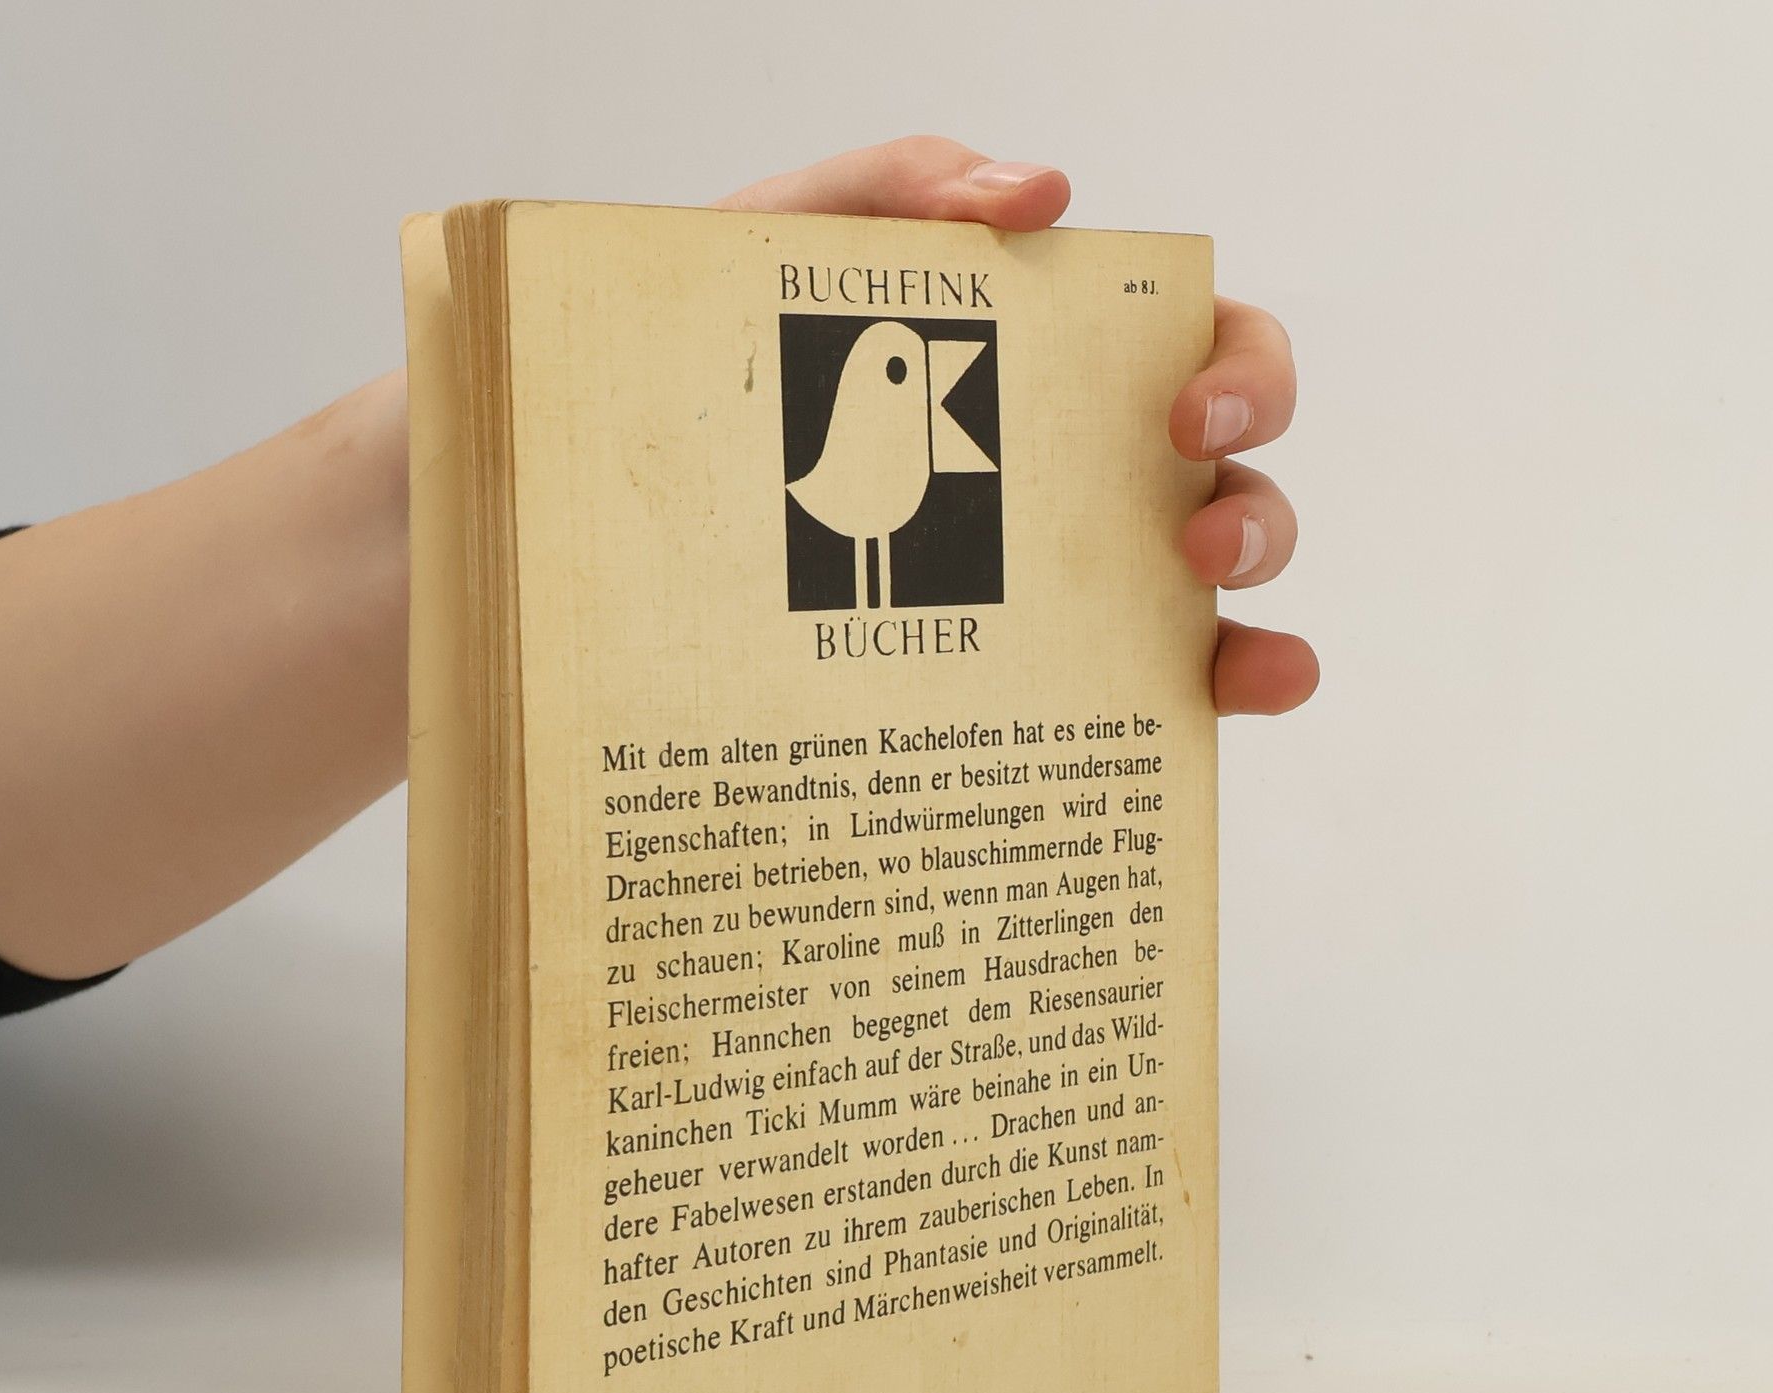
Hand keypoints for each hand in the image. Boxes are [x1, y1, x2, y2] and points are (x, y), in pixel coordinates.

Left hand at [719, 136, 1317, 715]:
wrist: (652, 469)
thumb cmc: (749, 355)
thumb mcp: (799, 244)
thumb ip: (902, 190)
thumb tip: (1037, 194)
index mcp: (1074, 367)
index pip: (1209, 347)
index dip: (1240, 373)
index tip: (1186, 417)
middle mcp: (1103, 471)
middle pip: (1240, 474)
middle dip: (1251, 502)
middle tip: (1195, 527)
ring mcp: (1088, 576)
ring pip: (1225, 577)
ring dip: (1248, 579)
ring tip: (1210, 614)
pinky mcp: (1057, 664)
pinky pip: (1170, 680)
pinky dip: (1236, 682)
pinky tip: (1249, 689)